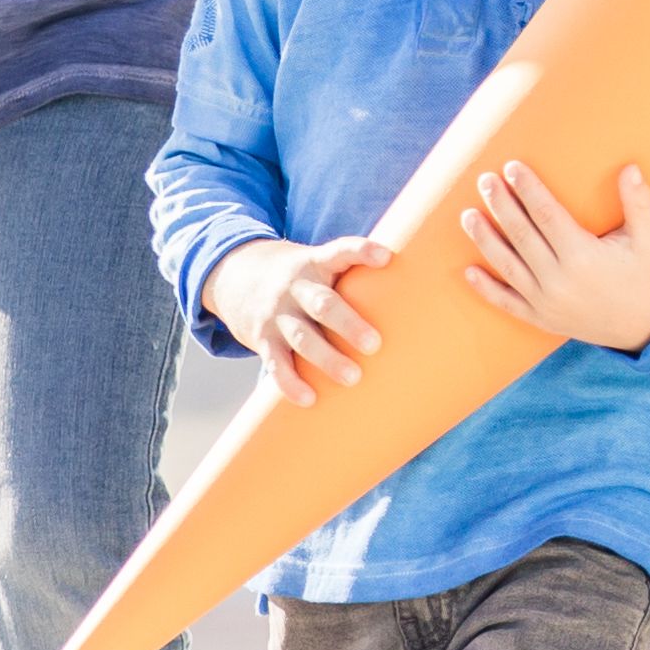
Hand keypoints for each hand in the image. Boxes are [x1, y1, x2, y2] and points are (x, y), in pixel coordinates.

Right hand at [214, 233, 393, 403]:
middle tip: (375, 345)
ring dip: (327, 359)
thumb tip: (416, 291)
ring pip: (302, 337)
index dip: (363, 251)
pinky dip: (291, 382)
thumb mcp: (318, 263)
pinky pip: (276, 362)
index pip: (341, 251)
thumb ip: (353, 274)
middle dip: (348, 324)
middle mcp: (295, 286)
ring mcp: (277, 313)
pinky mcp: (262, 338)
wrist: (234, 275)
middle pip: (322, 304)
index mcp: (315, 263)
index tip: (387, 258)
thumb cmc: (299, 277)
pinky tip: (309, 399)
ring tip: (353, 378)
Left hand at [460, 159, 649, 354]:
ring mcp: (546, 303)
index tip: (512, 167)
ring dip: (484, 239)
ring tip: (468, 214)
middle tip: (484, 180)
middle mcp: (559, 281)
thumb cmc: (647, 278)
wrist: (647, 328)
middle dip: (501, 205)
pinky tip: (468, 271)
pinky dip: (486, 288)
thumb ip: (640, 203)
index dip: (528, 190)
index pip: (547, 215)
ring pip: (507, 266)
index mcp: (584, 257)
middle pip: (521, 235)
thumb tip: (630, 167)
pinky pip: (507, 303)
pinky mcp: (541, 319)